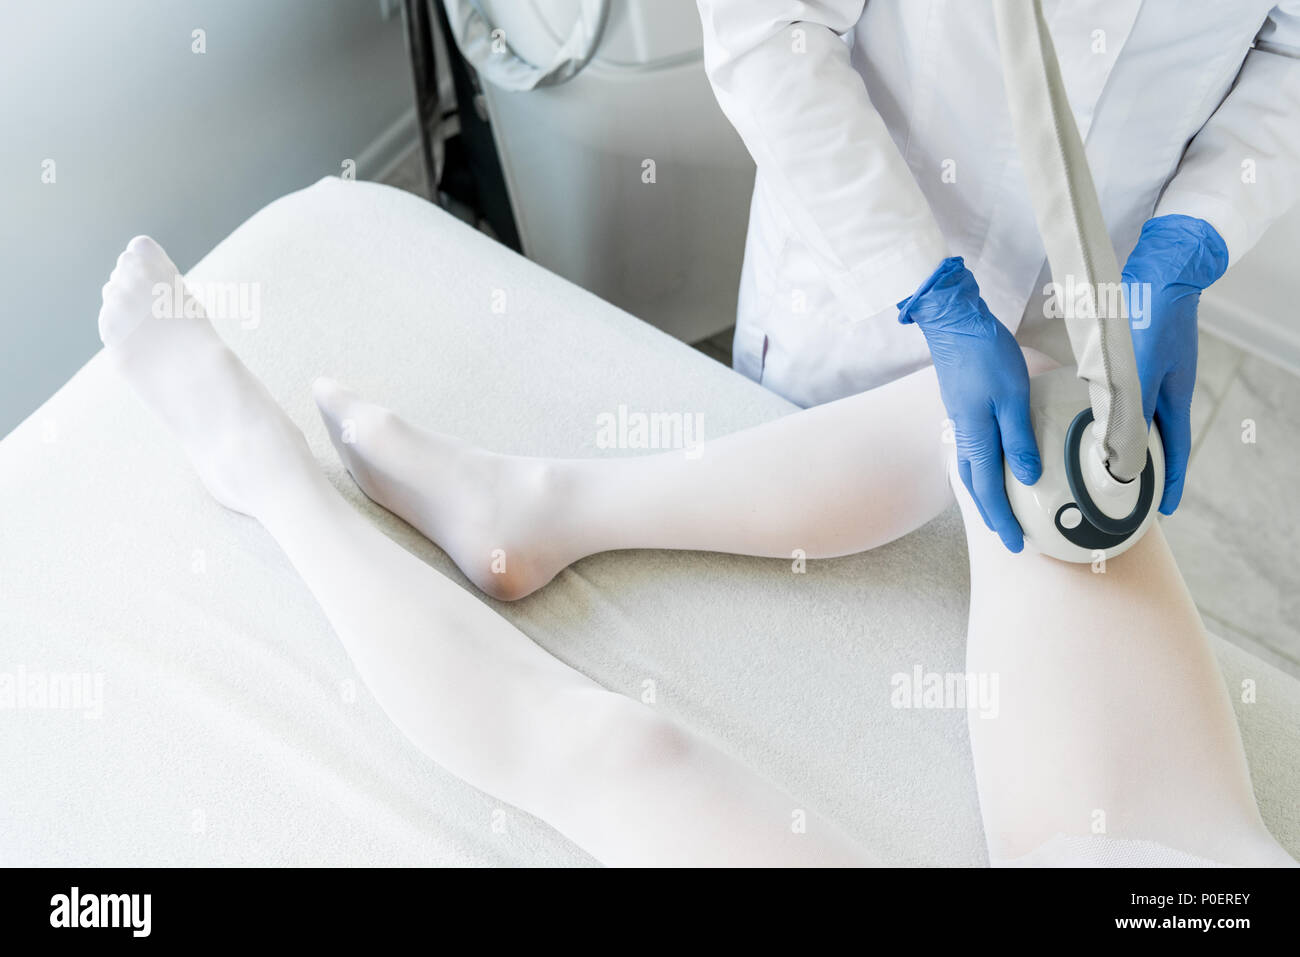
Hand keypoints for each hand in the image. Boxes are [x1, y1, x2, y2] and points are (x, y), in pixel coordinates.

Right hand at [899, 257, 1040, 551]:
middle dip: (992, 514)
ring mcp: (960, 422)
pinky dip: (980, 471)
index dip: (1002, 519)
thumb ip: (1018, 438)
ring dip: (984, 495)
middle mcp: (964, 435)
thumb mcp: (1012, 396)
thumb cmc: (985, 355)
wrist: (953, 323)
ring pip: (970, 470)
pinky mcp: (962, 408)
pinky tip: (990, 466)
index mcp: (976, 437)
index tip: (1016, 544)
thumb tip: (1027, 477)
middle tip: (1008, 537)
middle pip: (975, 486)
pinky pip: (971, 452)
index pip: (988, 490)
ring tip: (998, 510)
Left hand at [1121, 215, 1228, 514]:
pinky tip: (1084, 408)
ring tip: (1094, 455)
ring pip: (1133, 414)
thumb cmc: (1153, 316)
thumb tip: (1118, 458)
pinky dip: (1106, 405)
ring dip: (1117, 434)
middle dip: (1138, 464)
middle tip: (1119, 489)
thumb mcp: (1137, 371)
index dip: (1169, 481)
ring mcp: (1150, 368)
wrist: (1162, 264)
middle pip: (1151, 435)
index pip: (1173, 451)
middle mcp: (1164, 386)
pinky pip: (1120, 390)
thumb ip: (1127, 413)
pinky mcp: (1133, 351)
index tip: (1163, 510)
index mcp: (1173, 397)